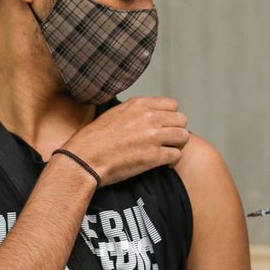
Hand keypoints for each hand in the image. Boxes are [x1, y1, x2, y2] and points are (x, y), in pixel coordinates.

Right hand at [62, 97, 188, 185]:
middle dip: (176, 131)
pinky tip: (162, 164)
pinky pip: (176, 156)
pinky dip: (171, 162)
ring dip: (176, 146)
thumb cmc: (94, 139)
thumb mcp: (115, 113)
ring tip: (165, 152)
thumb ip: (136, 111)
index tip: (164, 126)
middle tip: (167, 141)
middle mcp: (150, 117)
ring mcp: (154, 136)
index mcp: (140, 104)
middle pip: (182, 120)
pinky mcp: (155, 156)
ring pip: (183, 137)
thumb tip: (149, 114)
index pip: (173, 105)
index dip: (170, 117)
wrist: (85, 159)